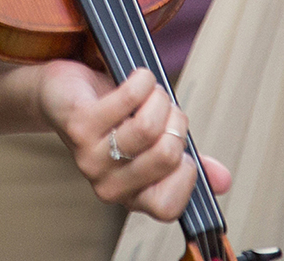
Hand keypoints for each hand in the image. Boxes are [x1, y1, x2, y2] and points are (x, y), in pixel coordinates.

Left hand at [37, 62, 230, 220]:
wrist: (59, 95)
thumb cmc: (112, 119)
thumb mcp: (152, 143)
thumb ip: (187, 161)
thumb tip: (224, 180)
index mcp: (130, 196)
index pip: (168, 206)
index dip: (185, 173)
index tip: (179, 145)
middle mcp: (108, 185)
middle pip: (166, 156)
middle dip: (175, 123)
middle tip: (164, 108)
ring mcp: (90, 156)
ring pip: (148, 128)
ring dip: (159, 99)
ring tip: (151, 90)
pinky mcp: (78, 124)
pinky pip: (127, 101)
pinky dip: (142, 81)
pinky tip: (138, 76)